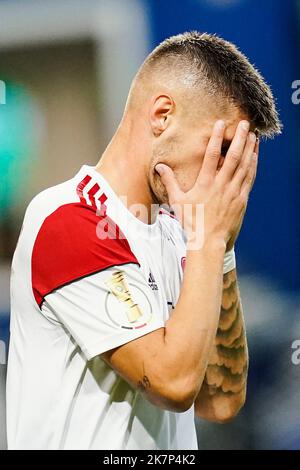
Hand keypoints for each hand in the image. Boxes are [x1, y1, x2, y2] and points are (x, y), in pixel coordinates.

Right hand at [155, 120, 257, 249]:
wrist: (207, 241)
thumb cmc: (191, 221)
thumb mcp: (177, 201)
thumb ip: (169, 181)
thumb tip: (159, 166)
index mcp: (205, 183)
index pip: (212, 155)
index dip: (217, 137)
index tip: (221, 123)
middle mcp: (221, 185)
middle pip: (234, 156)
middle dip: (240, 138)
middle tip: (245, 124)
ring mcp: (233, 192)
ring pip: (245, 165)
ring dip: (250, 149)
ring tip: (254, 135)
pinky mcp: (241, 200)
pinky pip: (249, 178)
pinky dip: (253, 165)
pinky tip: (256, 156)